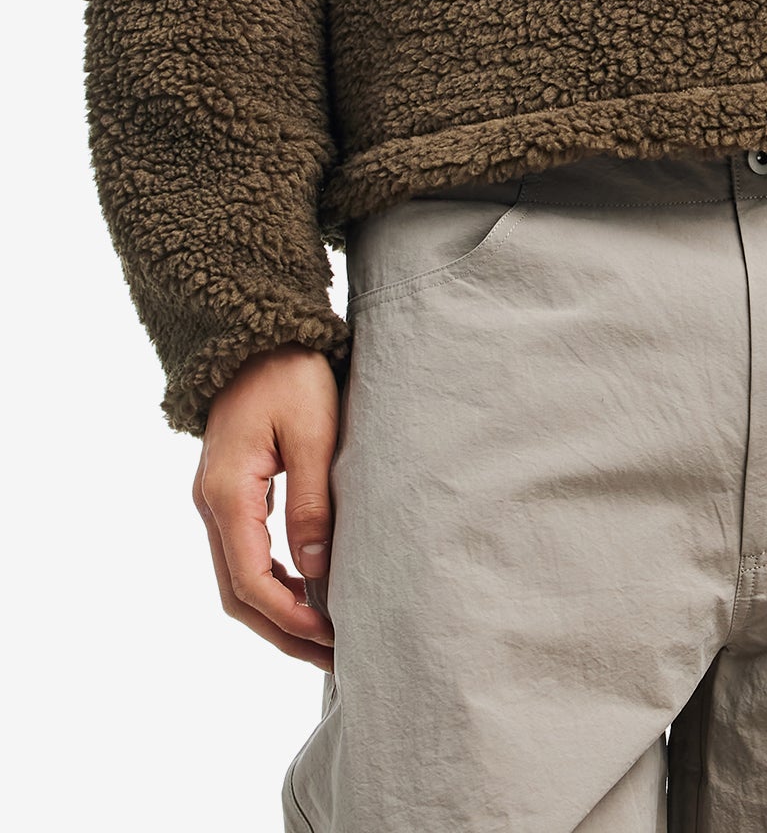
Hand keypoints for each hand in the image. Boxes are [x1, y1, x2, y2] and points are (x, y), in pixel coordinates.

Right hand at [192, 344, 339, 668]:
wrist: (260, 332)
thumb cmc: (291, 373)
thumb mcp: (314, 433)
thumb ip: (313, 502)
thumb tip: (317, 571)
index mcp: (227, 493)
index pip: (250, 580)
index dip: (289, 617)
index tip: (332, 637)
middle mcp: (211, 503)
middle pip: (237, 592)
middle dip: (282, 631)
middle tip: (333, 656)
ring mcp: (216, 499)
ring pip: (237, 577)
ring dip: (277, 611)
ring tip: (325, 635)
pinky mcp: (230, 492)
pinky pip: (243, 554)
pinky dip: (272, 582)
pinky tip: (308, 591)